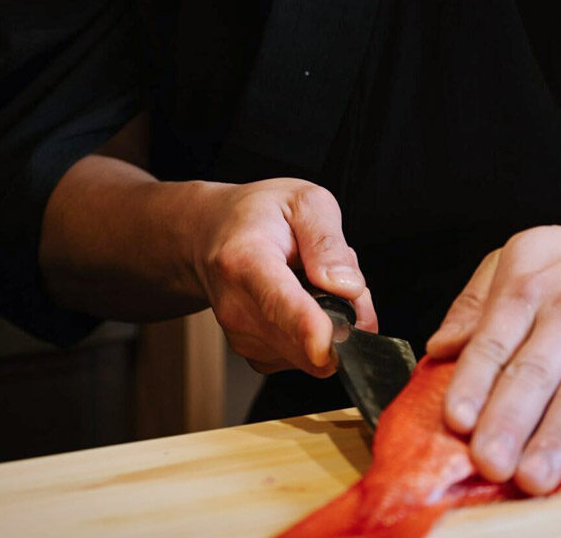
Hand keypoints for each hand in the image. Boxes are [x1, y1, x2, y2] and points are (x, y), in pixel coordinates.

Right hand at [190, 178, 377, 376]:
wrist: (211, 233)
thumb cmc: (259, 215)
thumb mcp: (304, 201)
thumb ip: (328, 242)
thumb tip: (348, 287)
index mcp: (246, 259)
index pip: (277, 302)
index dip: (306, 328)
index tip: (324, 345)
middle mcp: (236, 306)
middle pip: (305, 338)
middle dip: (343, 314)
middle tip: (333, 271)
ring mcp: (241, 335)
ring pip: (314, 352)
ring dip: (331, 321)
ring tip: (311, 279)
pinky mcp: (253, 354)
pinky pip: (306, 357)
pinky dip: (316, 333)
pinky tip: (304, 300)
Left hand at [425, 204, 560, 493]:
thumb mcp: (520, 258)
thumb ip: (476, 303)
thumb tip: (442, 347)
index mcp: (529, 287)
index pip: (494, 341)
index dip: (474, 382)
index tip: (458, 421)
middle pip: (536, 372)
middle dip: (510, 421)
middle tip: (490, 464)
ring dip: (560, 438)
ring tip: (536, 478)